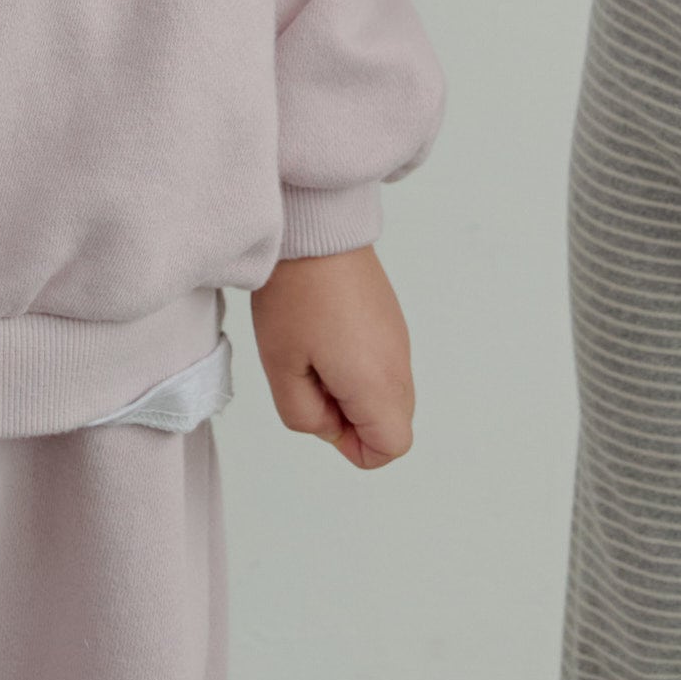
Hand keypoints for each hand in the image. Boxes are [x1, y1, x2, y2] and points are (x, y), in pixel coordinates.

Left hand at [250, 246, 414, 468]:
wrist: (316, 231)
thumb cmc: (295, 297)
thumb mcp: (282, 368)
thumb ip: (304, 415)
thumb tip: (328, 425)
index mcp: (377, 383)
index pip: (391, 446)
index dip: (355, 448)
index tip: (321, 413)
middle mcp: (399, 365)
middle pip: (392, 422)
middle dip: (352, 420)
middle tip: (312, 382)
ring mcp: (399, 340)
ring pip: (387, 393)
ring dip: (353, 391)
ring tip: (315, 355)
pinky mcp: (390, 320)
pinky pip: (384, 364)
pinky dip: (359, 366)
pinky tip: (325, 335)